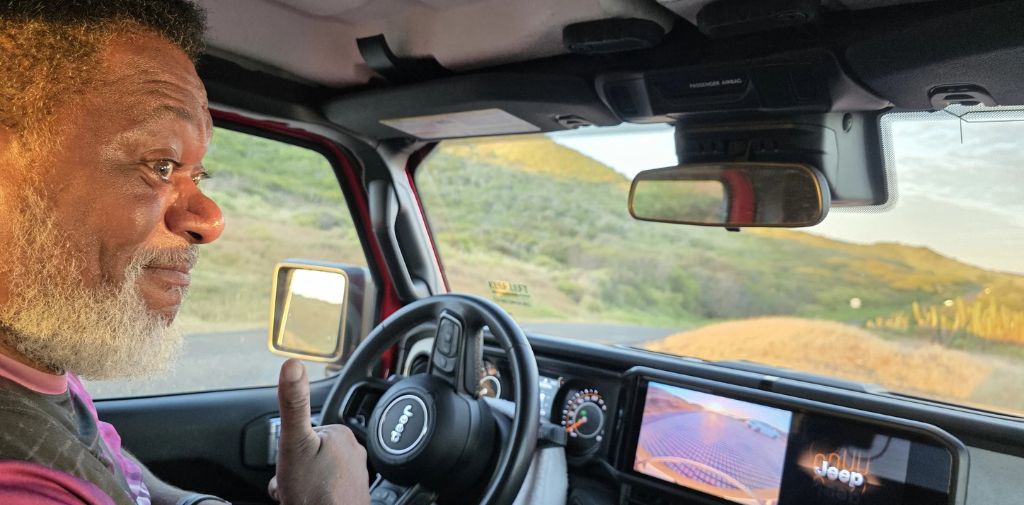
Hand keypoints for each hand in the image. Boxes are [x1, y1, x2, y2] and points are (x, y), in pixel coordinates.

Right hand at [269, 359, 368, 504]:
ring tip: (299, 495)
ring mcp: (354, 477)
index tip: (291, 463)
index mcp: (342, 434)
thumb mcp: (295, 442)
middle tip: (294, 483)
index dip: (291, 449)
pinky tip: (306, 500)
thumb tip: (291, 364)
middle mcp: (354, 454)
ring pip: (314, 475)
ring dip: (300, 485)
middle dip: (294, 469)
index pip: (306, 435)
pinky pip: (323, 491)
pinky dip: (311, 496)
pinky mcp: (351, 498)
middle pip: (309, 455)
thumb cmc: (315, 492)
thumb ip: (293, 404)